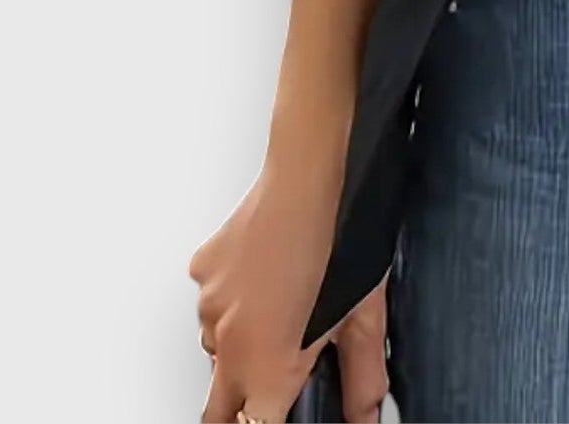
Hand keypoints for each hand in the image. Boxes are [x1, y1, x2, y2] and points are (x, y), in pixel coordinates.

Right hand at [190, 146, 387, 423]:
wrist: (315, 170)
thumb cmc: (343, 236)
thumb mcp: (366, 317)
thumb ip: (362, 379)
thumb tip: (366, 414)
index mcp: (268, 369)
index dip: (270, 422)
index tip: (285, 410)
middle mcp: (227, 345)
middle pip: (219, 408)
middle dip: (242, 406)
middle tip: (275, 383)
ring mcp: (209, 306)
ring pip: (214, 350)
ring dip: (239, 346)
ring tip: (284, 312)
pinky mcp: (202, 270)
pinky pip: (211, 302)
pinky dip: (233, 300)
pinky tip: (267, 275)